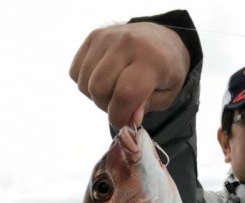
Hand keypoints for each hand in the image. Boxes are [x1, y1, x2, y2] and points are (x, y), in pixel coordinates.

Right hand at [69, 22, 189, 128]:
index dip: (120, 116)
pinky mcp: (93, 37)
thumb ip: (146, 108)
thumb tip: (128, 118)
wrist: (161, 38)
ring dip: (97, 97)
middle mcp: (126, 43)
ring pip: (85, 83)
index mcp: (151, 59)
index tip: (124, 123)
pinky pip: (76, 72)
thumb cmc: (166, 70)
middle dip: (108, 108)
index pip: (125, 93)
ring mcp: (106, 37)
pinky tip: (104, 80)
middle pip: (99, 89)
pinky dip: (87, 84)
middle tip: (122, 107)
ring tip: (114, 92)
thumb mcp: (168, 94)